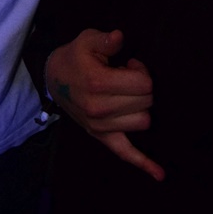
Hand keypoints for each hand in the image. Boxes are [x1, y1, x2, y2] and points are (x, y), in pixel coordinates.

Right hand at [46, 29, 164, 181]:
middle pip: (146, 102)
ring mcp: (100, 126)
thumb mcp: (87, 40)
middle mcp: (99, 108)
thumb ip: (105, 40)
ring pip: (143, 122)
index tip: (130, 65)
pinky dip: (144, 164)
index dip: (141, 71)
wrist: (53, 79)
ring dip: (139, 107)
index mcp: (98, 83)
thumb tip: (119, 38)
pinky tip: (160, 174)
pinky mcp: (101, 137)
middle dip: (142, 87)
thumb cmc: (75, 57)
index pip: (144, 84)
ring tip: (125, 95)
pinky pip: (125, 153)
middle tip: (127, 77)